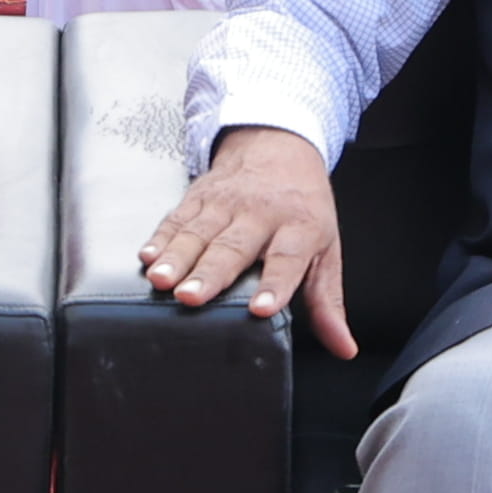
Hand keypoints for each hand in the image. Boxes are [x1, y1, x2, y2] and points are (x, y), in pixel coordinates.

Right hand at [134, 125, 353, 356]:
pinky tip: (147, 256)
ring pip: (198, 233)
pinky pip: (176, 218)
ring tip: (161, 280)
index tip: (262, 309)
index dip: (275, 285)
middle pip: (233, 247)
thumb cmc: (303, 207)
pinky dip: (160, 237)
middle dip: (210, 273)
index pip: (287, 260)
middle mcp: (259, 213)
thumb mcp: (325, 249)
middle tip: (191, 298)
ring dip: (177, 257)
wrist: (278, 145)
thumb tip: (344, 347)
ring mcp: (225, 203)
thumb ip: (328, 301)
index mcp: (298, 227)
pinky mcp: (198, 196)